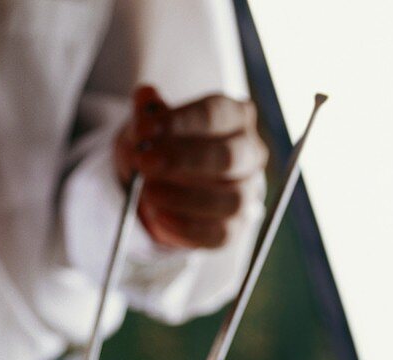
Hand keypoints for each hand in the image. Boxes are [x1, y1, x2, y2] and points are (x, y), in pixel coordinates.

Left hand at [114, 85, 266, 249]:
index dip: (180, 121)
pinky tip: (158, 217)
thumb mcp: (149, 130)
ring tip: (147, 193)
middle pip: (228, 156)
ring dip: (184, 197)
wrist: (162, 189)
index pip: (215, 114)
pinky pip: (217, 232)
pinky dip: (186, 227)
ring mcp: (246, 192)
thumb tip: (144, 95)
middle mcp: (249, 153)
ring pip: (229, 198)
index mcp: (234, 117)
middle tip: (145, 162)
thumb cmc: (162, 149)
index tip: (146, 129)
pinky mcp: (233, 227)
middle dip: (183, 159)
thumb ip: (148, 115)